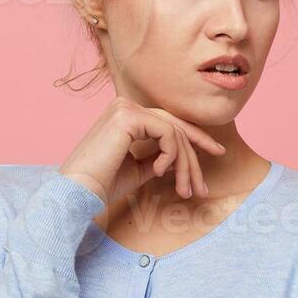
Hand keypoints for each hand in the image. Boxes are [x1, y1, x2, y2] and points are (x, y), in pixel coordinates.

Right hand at [59, 96, 226, 207]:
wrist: (79, 191)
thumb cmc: (103, 183)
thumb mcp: (138, 168)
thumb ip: (158, 157)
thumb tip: (180, 156)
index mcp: (126, 116)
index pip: (169, 123)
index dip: (196, 137)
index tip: (218, 152)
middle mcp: (125, 106)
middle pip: (175, 127)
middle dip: (194, 158)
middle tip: (202, 188)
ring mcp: (126, 108)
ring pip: (175, 132)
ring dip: (185, 165)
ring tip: (185, 190)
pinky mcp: (127, 116)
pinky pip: (167, 133)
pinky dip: (170, 155)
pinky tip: (159, 172)